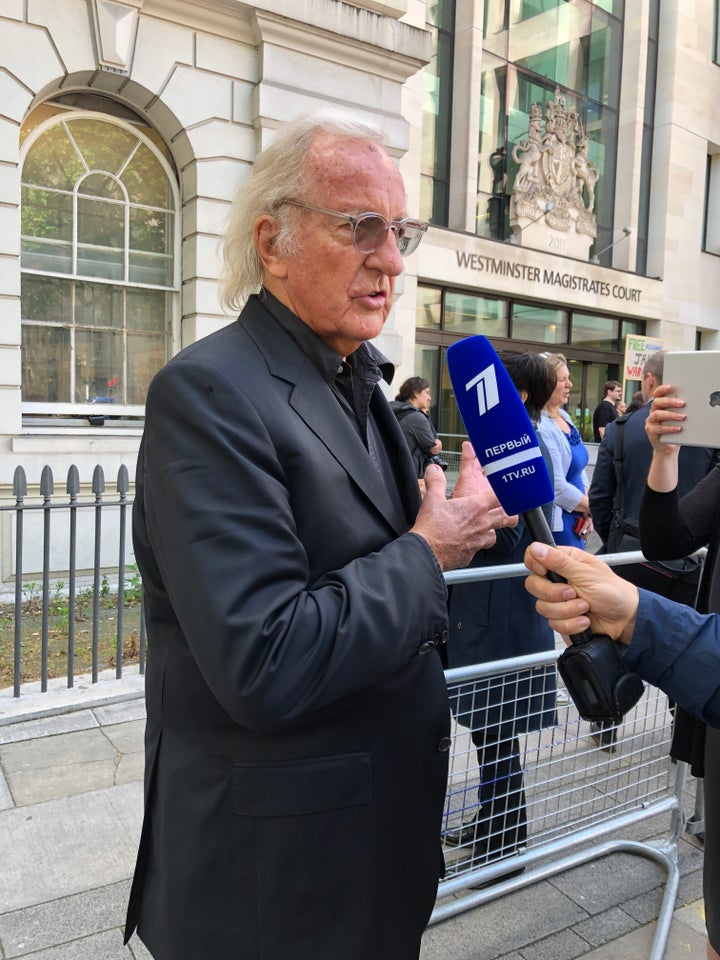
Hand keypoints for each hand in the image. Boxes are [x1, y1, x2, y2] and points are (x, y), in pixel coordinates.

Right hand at [411, 443, 516, 571]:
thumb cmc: (432, 528)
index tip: (507, 491)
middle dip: (506, 513)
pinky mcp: (472, 553)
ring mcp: (479, 540)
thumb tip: (434, 470)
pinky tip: (468, 541)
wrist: (427, 552)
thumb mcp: (432, 499)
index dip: (505, 493)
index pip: (499, 497)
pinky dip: (477, 544)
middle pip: (505, 517)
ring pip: (494, 534)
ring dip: (492, 530)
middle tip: (504, 510)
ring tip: (485, 527)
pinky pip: (480, 547)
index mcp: (475, 507)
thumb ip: (436, 481)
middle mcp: (482, 523)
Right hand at [523, 542, 638, 643]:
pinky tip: (584, 620)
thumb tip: (536, 548)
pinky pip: (553, 623)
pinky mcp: (560, 617)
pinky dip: (571, 624)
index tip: (544, 572)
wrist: (624, 619)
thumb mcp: (586, 573)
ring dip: (567, 610)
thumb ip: (559, 562)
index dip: (534, 564)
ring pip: (542, 607)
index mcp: (563, 561)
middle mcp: (557, 579)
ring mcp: (557, 600)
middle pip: (533, 585)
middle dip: (554, 594)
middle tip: (573, 593)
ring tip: (585, 607)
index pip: (533, 557)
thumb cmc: (612, 591)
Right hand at [645, 384, 684, 454]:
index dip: (662, 389)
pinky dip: (669, 428)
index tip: (670, 387)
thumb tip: (688, 402)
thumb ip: (678, 409)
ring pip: (657, 415)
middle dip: (670, 401)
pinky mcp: (651, 432)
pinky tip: (678, 428)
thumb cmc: (675, 429)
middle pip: (657, 402)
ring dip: (671, 415)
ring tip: (683, 417)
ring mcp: (650, 422)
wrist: (669, 446)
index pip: (657, 394)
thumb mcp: (677, 417)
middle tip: (682, 403)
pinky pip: (658, 429)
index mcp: (659, 406)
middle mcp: (652, 412)